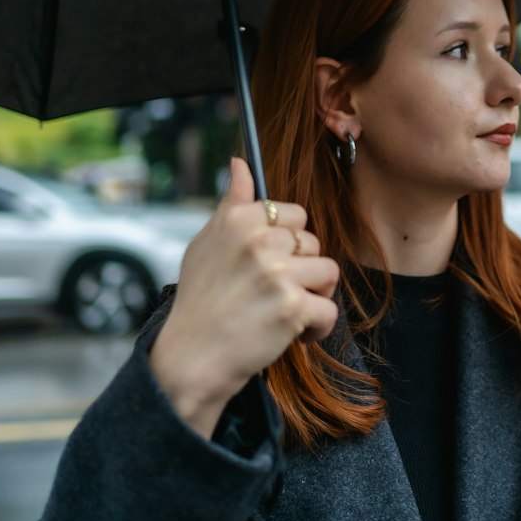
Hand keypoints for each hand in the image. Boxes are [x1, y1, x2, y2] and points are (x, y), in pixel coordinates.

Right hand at [149, 156, 339, 436]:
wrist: (191, 358)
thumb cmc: (200, 300)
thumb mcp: (206, 243)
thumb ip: (231, 203)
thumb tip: (241, 162)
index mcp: (239, 219)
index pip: (295, 214)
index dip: (287, 243)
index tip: (266, 264)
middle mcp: (259, 240)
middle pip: (313, 243)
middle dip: (301, 270)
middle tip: (272, 294)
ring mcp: (277, 273)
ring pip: (328, 272)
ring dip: (313, 297)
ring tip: (285, 313)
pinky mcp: (293, 307)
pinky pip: (329, 310)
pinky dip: (317, 329)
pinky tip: (294, 336)